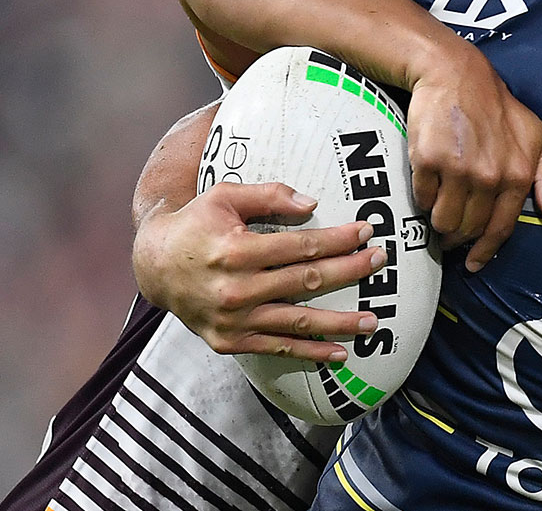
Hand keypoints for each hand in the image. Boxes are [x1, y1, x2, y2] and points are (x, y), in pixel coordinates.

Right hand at [133, 182, 381, 361]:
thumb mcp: (224, 197)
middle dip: (350, 271)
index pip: (301, 246)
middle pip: (307, 281)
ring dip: (339, 323)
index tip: (366, 231)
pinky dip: (309, 353)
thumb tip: (313, 203)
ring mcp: (233, 320)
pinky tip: (339, 353)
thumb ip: (269, 196)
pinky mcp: (229, 341)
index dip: (338, 239)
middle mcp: (236, 288)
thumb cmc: (196, 224)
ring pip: (298, 322)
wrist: (154, 266)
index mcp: (236, 251)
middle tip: (380, 261)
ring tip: (373, 321)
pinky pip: (277, 348)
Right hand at [405, 43, 541, 269]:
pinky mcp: (428, 161)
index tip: (475, 263)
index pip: (501, 228)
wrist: (455, 74)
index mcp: (518, 174)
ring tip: (438, 209)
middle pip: (469, 229)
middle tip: (450, 233)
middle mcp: (491, 176)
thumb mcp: (537, 135)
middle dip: (459, 237)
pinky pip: (422, 199)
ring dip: (439, 221)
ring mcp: (459, 170)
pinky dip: (423, 198)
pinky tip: (428, 184)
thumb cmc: (498, 106)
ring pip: (444, 221)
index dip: (485, 251)